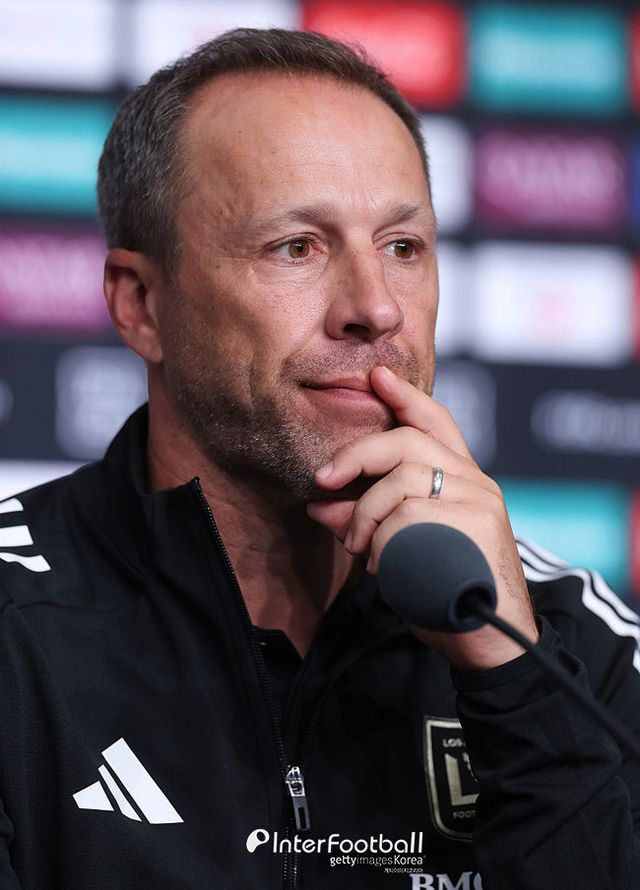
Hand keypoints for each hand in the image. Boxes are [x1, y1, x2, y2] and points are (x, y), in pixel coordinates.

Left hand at [306, 366, 538, 671]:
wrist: (491, 643)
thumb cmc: (443, 591)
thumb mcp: (397, 549)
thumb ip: (364, 521)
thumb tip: (317, 505)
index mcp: (461, 480)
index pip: (435, 422)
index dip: (405, 397)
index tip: (377, 376)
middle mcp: (475, 482)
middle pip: (405, 442)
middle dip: (356, 455)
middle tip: (322, 480)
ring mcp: (479, 501)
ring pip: (400, 481)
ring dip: (365, 516)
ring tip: (359, 549)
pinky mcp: (477, 525)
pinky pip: (408, 516)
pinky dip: (382, 543)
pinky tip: (385, 569)